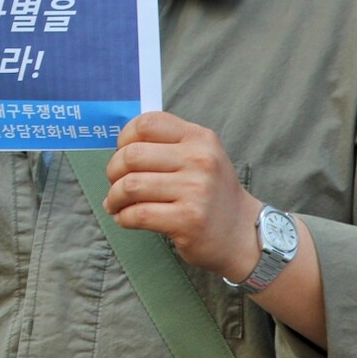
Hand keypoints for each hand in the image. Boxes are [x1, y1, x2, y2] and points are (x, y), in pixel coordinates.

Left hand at [106, 111, 261, 279]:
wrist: (242, 234)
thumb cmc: (211, 192)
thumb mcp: (201, 155)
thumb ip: (167, 144)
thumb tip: (119, 148)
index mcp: (199, 138)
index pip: (148, 123)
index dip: (124, 137)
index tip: (121, 153)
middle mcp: (199, 160)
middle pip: (132, 155)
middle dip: (113, 171)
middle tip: (114, 183)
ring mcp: (195, 191)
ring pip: (131, 186)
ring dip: (114, 197)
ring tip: (115, 204)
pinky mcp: (188, 220)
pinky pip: (138, 214)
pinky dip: (123, 217)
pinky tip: (125, 218)